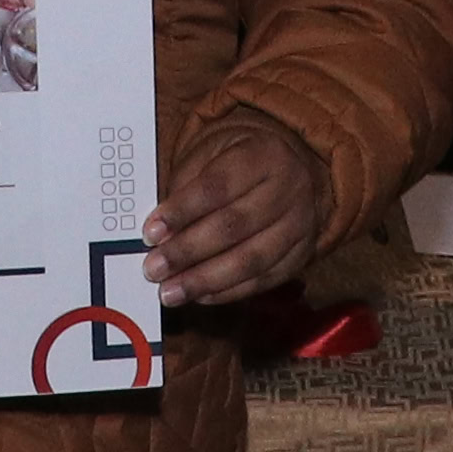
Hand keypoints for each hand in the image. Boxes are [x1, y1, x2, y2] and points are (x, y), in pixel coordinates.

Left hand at [146, 105, 330, 308]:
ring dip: (205, 280)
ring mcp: (299, 226)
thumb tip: (160, 236)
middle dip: (188, 251)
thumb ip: (186, 190)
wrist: (293, 171)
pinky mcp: (302, 256)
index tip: (150, 233)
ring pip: (250, 260)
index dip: (182, 211)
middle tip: (153, 269)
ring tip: (170, 291)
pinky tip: (200, 296)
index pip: (217, 186)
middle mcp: (288, 190)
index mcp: (263, 156)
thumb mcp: (213, 156)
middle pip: (234, 226)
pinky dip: (227, 292)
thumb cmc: (240, 164)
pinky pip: (263, 281)